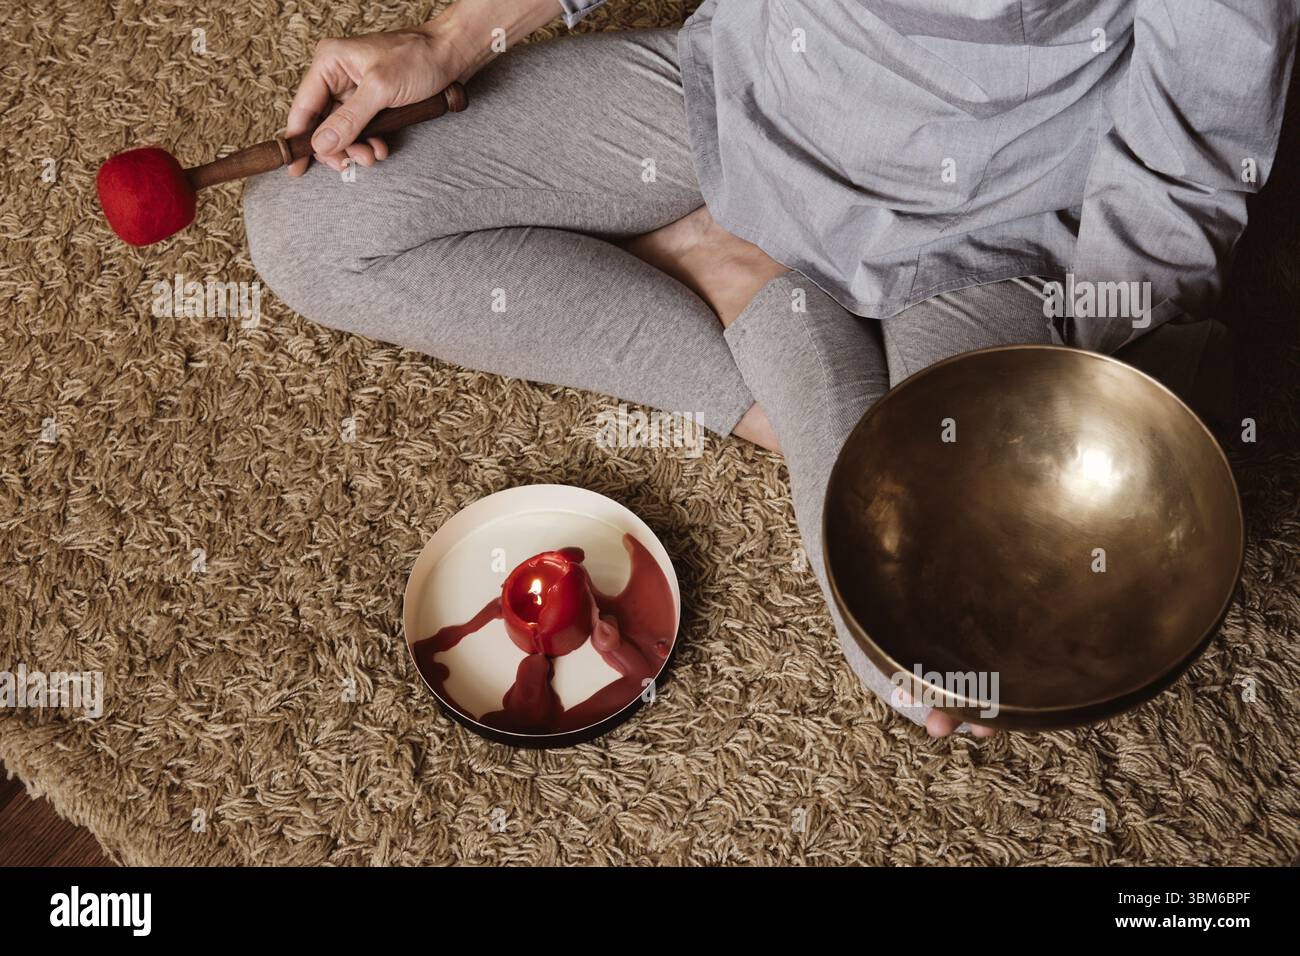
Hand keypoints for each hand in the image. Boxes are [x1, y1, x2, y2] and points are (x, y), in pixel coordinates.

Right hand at [286, 25, 465, 174]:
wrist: (453, 54)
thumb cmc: (418, 59)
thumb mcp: (381, 89)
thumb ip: (350, 119)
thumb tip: (322, 145)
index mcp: (330, 62)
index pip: (304, 106)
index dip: (298, 139)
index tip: (294, 168)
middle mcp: (337, 75)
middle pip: (322, 123)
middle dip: (336, 148)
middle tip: (350, 165)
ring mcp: (355, 89)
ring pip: (343, 130)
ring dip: (355, 148)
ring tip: (372, 156)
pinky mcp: (373, 101)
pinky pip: (362, 129)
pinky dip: (370, 142)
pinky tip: (381, 148)